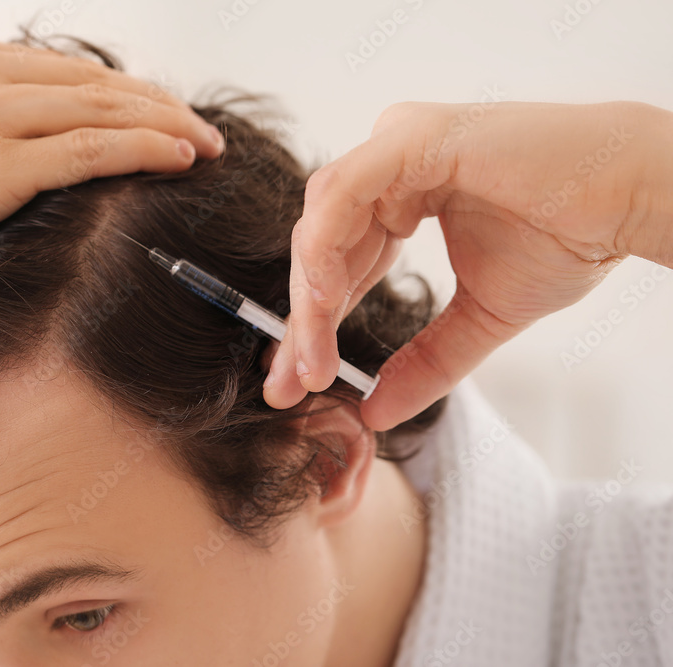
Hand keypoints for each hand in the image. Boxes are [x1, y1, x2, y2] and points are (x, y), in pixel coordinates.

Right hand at [0, 26, 223, 309]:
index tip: (160, 110)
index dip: (123, 89)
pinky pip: (90, 149)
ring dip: (166, 124)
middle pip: (91, 80)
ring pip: (100, 108)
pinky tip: (180, 157)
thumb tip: (41, 131)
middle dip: (158, 103)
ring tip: (207, 143)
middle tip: (201, 125)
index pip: (60, 66)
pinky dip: (144, 149)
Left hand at [263, 100, 672, 429]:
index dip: (314, 323)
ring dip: (310, 294)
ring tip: (313, 356)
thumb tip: (376, 411)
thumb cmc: (566, 240)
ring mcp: (396, 146)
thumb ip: (424, 361)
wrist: (629, 203)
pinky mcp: (411, 137)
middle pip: (320, 246)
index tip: (298, 381)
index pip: (337, 262)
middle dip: (302, 320)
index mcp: (399, 197)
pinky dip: (324, 246)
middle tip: (290, 383)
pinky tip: (322, 300)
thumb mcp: (479, 319)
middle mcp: (389, 167)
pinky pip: (345, 192)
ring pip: (321, 222)